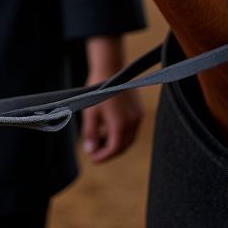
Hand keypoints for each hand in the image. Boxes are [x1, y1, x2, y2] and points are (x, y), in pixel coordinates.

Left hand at [81, 34, 143, 162]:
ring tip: (98, 139)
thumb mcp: (90, 112)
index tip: (93, 158)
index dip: (103, 156)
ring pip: (128, 138)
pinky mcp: (138, 110)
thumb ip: (90, 133)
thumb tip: (90, 150)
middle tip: (95, 153)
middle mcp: (133, 122)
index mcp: (121, 124)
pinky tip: (106, 128)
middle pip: (123, 146)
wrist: (109, 68)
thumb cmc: (96, 90)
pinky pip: (131, 128)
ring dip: (115, 142)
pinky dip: (120, 132)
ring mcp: (138, 116)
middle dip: (109, 151)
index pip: (115, 148)